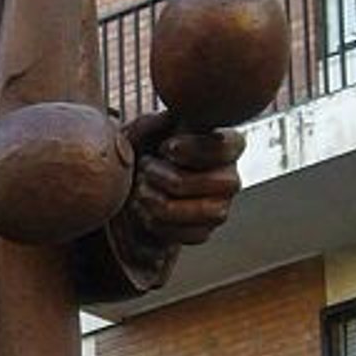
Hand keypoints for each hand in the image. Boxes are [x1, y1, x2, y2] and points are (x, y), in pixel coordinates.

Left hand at [119, 114, 242, 249]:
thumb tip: (169, 120)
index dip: (197, 149)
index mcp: (221, 144)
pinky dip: (163, 225)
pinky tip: (144, 211)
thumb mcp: (140, 132)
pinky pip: (196, 235)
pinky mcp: (204, 231)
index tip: (166, 148)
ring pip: (212, 212)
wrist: (125, 187)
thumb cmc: (140, 151)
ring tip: (141, 191)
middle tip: (146, 169)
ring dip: (167, 203)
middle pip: (226, 183)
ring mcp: (220, 206)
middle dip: (176, 178)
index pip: (230, 146)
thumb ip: (153, 123)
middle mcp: (228, 176)